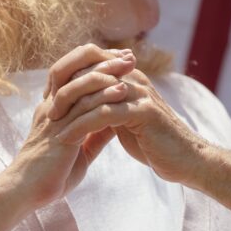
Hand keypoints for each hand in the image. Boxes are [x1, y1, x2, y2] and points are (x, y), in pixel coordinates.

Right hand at [0, 44, 135, 230]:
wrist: (25, 194)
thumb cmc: (51, 175)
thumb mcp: (79, 150)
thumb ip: (95, 135)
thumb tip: (114, 125)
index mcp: (56, 110)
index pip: (74, 75)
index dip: (97, 64)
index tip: (122, 60)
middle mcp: (52, 108)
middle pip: (74, 71)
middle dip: (104, 60)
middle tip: (130, 55)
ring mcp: (54, 119)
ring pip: (79, 86)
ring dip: (107, 73)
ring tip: (130, 66)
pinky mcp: (60, 134)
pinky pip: (83, 110)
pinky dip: (104, 98)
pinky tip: (122, 92)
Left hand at [47, 46, 206, 186]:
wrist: (187, 161)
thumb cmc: (157, 145)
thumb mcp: (129, 121)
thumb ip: (111, 107)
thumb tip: (88, 105)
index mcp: (131, 79)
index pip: (93, 69)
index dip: (69, 83)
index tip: (48, 102)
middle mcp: (135, 81)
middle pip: (90, 75)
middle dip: (64, 94)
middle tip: (43, 112)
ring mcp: (141, 94)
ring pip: (93, 94)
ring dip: (68, 111)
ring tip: (48, 126)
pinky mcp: (144, 112)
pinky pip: (103, 114)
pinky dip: (80, 126)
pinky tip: (65, 139)